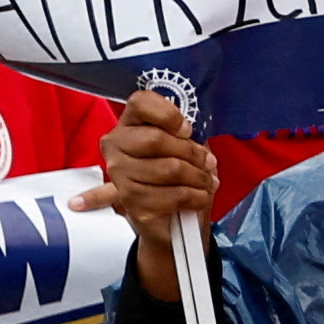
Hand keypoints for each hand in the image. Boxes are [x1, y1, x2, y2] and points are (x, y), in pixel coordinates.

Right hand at [84, 89, 217, 298]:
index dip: (168, 114)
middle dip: (192, 153)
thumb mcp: (184, 148)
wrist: (170, 221)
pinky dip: (195, 197)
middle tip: (208, 163)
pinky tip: (199, 197)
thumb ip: (186, 135)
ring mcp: (119, 174)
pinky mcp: (131, 201)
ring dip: (198, 178)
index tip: (187, 130)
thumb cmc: (178, 176)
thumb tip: (196, 135)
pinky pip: (173, 194)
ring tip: (206, 182)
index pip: (140, 102)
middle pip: (157, 139)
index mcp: (129, 123)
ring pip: (169, 169)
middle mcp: (116, 146)